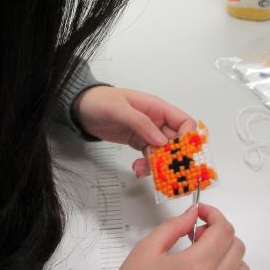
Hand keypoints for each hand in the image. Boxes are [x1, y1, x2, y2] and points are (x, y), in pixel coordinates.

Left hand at [72, 87, 195, 173]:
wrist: (81, 107)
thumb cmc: (100, 100)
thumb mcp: (120, 109)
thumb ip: (141, 123)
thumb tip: (162, 141)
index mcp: (157, 107)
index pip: (184, 122)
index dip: (188, 138)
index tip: (181, 154)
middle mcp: (156, 120)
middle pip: (176, 141)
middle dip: (173, 157)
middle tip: (163, 169)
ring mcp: (148, 132)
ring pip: (164, 152)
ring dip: (158, 164)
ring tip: (142, 169)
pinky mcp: (138, 141)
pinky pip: (150, 155)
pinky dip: (147, 164)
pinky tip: (137, 168)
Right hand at [119, 204, 249, 269]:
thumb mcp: (147, 249)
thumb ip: (173, 226)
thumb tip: (192, 214)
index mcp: (194, 265)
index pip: (223, 230)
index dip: (213, 215)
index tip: (202, 214)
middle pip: (236, 246)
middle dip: (219, 233)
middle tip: (200, 235)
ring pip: (243, 269)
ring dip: (228, 256)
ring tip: (207, 257)